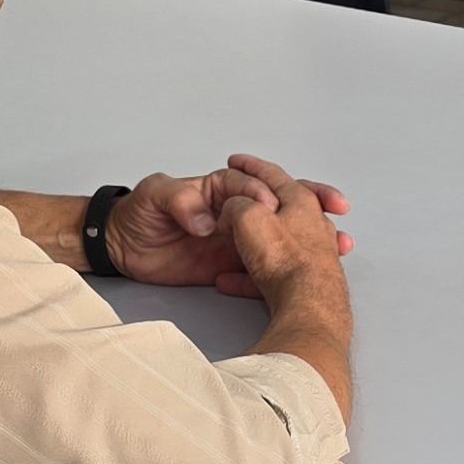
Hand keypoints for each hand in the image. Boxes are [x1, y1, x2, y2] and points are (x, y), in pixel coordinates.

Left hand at [114, 164, 351, 295]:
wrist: (122, 247)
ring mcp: (238, 239)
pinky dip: (287, 271)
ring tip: (340, 245)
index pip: (252, 186)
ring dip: (313, 240)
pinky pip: (265, 268)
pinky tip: (308, 277)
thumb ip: (180, 202)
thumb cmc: (139, 212)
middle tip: (336, 209)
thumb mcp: (155, 195)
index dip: (266, 193)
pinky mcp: (233, 265)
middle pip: (282, 205)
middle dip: (313, 205)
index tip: (274, 205)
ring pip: (283, 237)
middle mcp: (236, 211)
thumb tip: (206, 222)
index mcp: (221, 188)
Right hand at [218, 154, 356, 299]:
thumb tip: (231, 207)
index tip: (238, 162)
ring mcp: (311, 253)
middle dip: (259, 202)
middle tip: (240, 201)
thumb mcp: (250, 219)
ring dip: (253, 241)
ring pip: (277, 241)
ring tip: (231, 245)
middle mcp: (311, 224)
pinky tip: (230, 280)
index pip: (272, 175)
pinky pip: (270, 273)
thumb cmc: (285, 261)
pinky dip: (249, 274)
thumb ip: (237, 205)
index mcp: (300, 201)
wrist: (307, 307)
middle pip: (282, 206)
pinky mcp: (304, 281)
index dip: (250, 165)